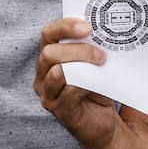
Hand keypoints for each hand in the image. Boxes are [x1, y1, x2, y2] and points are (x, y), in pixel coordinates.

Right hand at [34, 18, 118, 148]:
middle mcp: (43, 75)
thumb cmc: (97, 88)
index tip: (88, 27)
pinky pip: (69, 92)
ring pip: (57, 72)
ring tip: (102, 64)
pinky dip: (85, 84)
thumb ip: (92, 47)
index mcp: (49, 58)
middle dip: (78, 49)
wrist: (104, 122)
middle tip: (101, 53)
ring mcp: (48, 94)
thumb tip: (104, 31)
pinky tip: (98, 82)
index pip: (48, 34)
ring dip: (82, 65)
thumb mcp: (94, 63)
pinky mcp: (60, 110)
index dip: (66, 26)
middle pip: (50, 53)